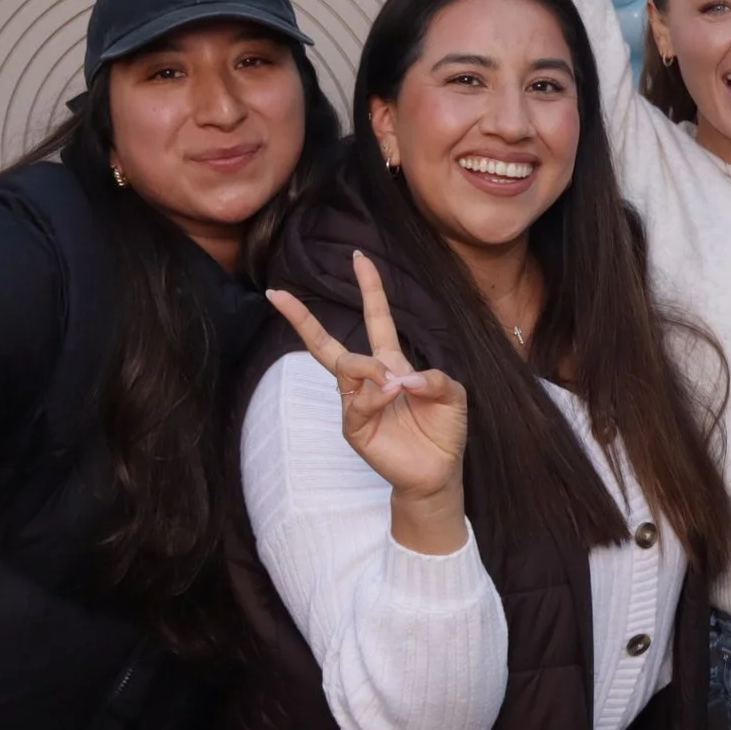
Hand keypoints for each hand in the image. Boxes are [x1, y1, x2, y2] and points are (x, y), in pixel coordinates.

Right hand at [269, 253, 468, 511]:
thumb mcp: (452, 394)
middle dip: (302, 319)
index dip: (370, 288)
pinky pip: (356, 403)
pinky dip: (375, 396)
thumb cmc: (444, 430)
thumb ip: (433, 377)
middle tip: (278, 296)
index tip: (359, 258)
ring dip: (369, 368)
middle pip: (327, 344)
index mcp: (392, 363)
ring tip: (394, 383)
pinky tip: (392, 395)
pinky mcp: (355, 429)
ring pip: (346, 368)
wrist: (439, 471)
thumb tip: (399, 375)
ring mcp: (357, 404)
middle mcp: (368, 379)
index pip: (376, 319)